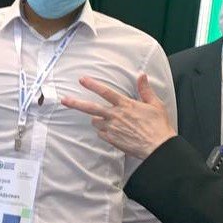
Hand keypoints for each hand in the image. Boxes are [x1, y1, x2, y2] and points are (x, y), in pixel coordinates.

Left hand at [60, 74, 175, 159]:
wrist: (158, 147)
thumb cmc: (159, 125)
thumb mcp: (155, 104)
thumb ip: (145, 89)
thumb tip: (141, 75)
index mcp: (126, 105)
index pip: (105, 92)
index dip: (92, 85)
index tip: (82, 79)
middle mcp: (115, 116)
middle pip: (91, 108)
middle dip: (76, 103)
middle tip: (64, 100)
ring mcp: (112, 129)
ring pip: (95, 121)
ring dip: (96, 118)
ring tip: (106, 118)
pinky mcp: (112, 140)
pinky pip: (101, 133)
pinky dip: (103, 130)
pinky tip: (111, 130)